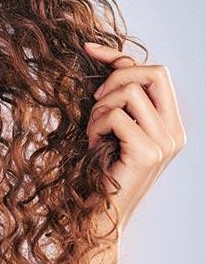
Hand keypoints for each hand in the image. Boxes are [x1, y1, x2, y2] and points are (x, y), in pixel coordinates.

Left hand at [83, 42, 186, 236]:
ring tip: (94, 131)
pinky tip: (93, 144)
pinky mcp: (148, 153)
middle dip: (117, 75)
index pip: (157, 72)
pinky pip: (116, 116)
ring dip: (101, 108)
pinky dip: (95, 125)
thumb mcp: (111, 129)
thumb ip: (118, 100)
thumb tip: (108, 62)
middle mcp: (175, 132)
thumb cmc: (100, 171)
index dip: (120, 58)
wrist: (101, 214)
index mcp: (171, 124)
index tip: (89, 49)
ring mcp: (165, 143)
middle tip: (95, 100)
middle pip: (155, 72)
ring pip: (131, 92)